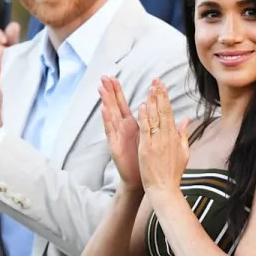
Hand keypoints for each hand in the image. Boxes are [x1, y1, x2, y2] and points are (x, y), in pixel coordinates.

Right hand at [99, 76, 140, 192]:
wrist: (140, 177)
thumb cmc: (144, 158)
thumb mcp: (149, 136)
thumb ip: (151, 122)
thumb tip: (153, 108)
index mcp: (131, 124)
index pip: (123, 104)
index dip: (118, 91)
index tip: (113, 77)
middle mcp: (122, 128)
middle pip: (114, 106)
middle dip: (109, 92)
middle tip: (103, 77)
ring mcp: (117, 136)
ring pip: (111, 116)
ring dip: (106, 102)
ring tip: (101, 89)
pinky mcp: (115, 146)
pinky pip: (111, 131)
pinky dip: (107, 120)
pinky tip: (104, 110)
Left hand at [137, 79, 189, 193]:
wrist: (165, 189)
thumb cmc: (173, 173)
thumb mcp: (183, 152)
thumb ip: (183, 134)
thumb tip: (186, 119)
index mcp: (174, 137)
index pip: (169, 113)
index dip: (165, 98)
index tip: (162, 86)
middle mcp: (166, 138)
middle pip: (163, 112)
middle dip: (159, 95)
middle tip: (156, 81)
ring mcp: (157, 143)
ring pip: (155, 118)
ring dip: (152, 102)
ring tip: (149, 88)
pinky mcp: (147, 149)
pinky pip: (146, 130)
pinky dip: (144, 118)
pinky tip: (141, 107)